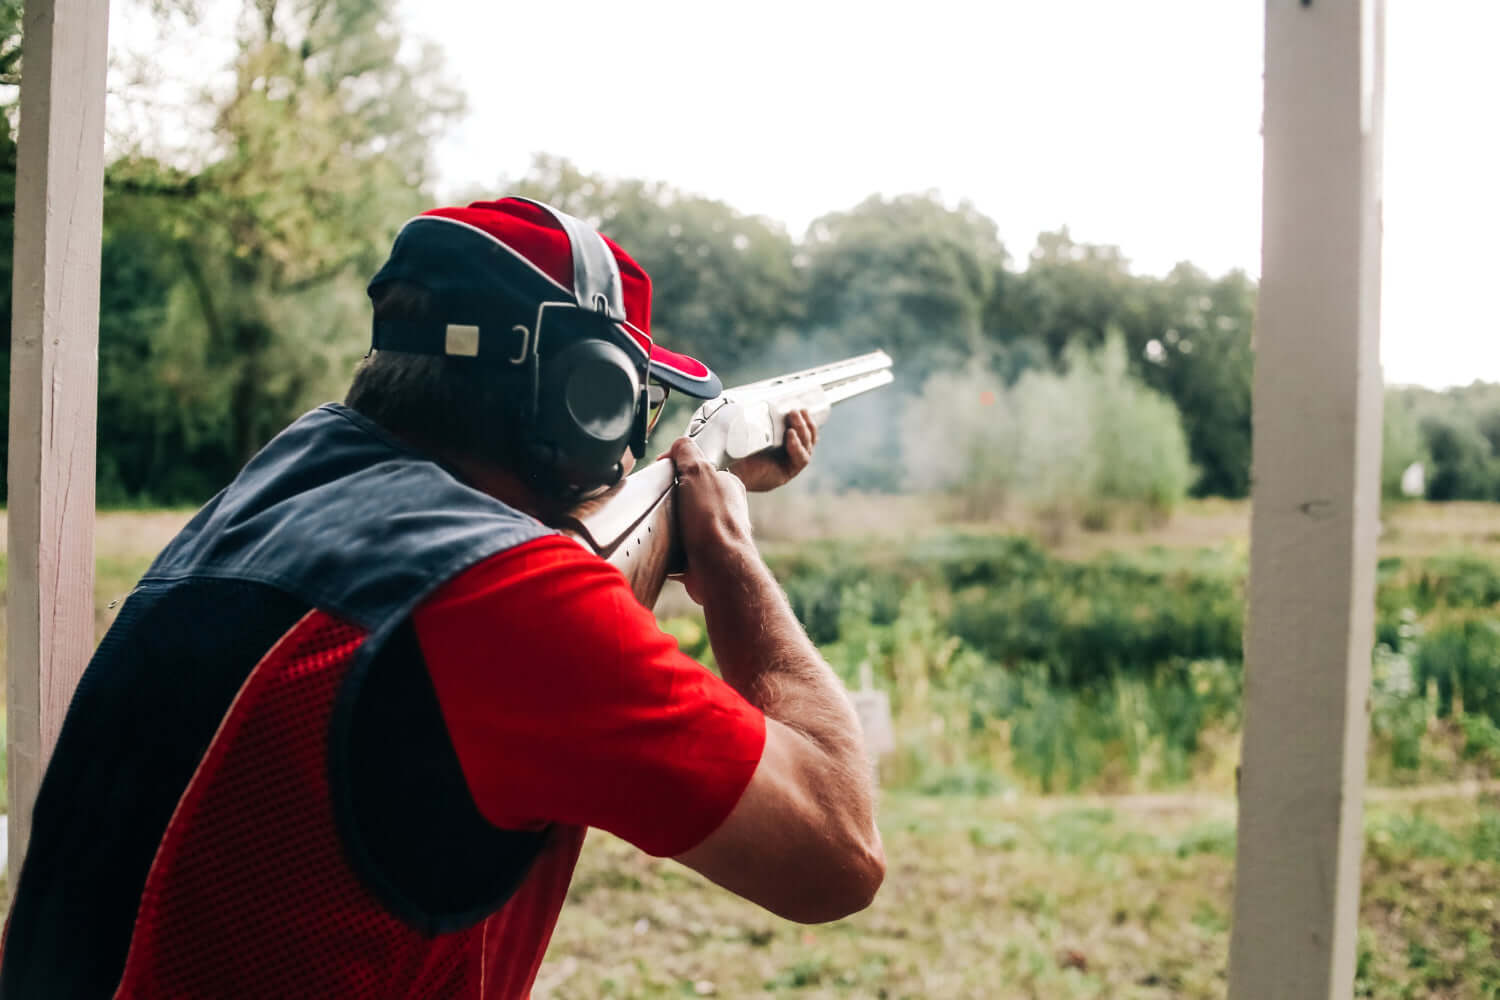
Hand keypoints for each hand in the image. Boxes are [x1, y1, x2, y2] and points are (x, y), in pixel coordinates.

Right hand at [669, 436, 754, 603]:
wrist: (718, 568)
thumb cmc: (713, 520)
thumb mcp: (698, 471)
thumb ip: (687, 451)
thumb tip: (677, 445)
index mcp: (727, 486)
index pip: (699, 470)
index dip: (677, 468)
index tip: (661, 474)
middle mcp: (724, 511)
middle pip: (687, 497)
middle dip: (669, 499)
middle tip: (657, 501)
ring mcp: (713, 536)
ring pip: (681, 524)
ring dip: (666, 526)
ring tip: (657, 525)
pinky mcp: (700, 559)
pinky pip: (676, 551)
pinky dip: (666, 551)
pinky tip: (660, 548)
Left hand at [729, 409, 818, 492]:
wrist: (729, 471)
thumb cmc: (737, 451)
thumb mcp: (749, 430)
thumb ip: (756, 418)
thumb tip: (755, 397)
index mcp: (782, 444)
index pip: (803, 432)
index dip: (805, 420)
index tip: (801, 408)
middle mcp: (789, 455)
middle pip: (808, 438)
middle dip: (804, 423)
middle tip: (796, 410)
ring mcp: (789, 465)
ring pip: (807, 446)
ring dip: (802, 430)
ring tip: (794, 416)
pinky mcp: (787, 473)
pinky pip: (801, 459)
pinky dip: (797, 446)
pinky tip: (790, 435)